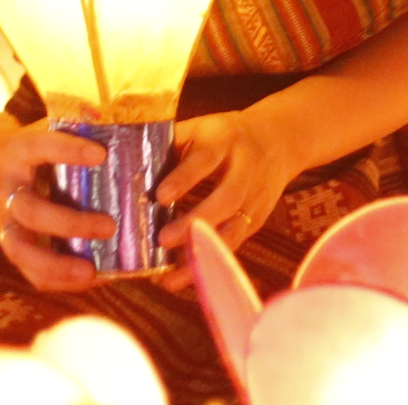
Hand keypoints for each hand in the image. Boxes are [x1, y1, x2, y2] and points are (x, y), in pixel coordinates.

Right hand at [0, 114, 111, 291]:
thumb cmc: (32, 148)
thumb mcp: (46, 129)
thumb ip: (78, 129)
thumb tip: (128, 126)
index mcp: (16, 152)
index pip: (39, 147)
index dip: (67, 150)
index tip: (101, 154)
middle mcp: (6, 189)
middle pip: (30, 211)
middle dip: (70, 223)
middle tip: (110, 226)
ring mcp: (3, 221)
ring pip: (20, 250)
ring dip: (56, 264)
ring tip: (91, 272)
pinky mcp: (10, 244)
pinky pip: (27, 271)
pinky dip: (56, 280)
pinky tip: (88, 280)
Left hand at [154, 107, 299, 281]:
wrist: (278, 142)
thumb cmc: (225, 136)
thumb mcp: (202, 128)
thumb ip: (172, 143)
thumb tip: (129, 162)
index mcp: (224, 141)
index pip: (205, 159)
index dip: (185, 178)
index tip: (160, 196)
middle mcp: (244, 171)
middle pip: (225, 199)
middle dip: (195, 222)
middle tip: (162, 240)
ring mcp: (254, 199)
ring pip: (233, 230)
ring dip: (203, 253)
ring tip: (170, 276)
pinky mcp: (257, 221)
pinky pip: (234, 245)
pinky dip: (210, 263)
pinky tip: (184, 279)